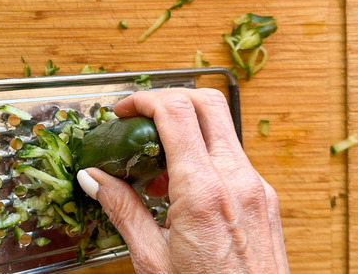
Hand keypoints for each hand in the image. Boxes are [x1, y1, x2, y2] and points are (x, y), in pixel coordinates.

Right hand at [76, 89, 288, 272]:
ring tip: (155, 169)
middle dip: (169, 100)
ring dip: (186, 131)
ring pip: (221, 129)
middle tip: (140, 119)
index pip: (177, 112)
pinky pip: (232, 157)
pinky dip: (203, 156)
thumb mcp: (152, 260)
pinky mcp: (264, 198)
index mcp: (204, 193)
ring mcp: (257, 187)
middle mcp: (238, 180)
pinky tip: (181, 189)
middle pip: (208, 102)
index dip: (144, 100)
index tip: (124, 111)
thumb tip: (93, 178)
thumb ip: (122, 210)